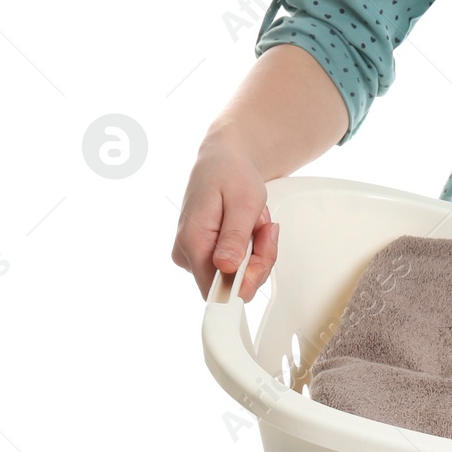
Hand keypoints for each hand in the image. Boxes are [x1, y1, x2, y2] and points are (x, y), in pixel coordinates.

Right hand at [172, 126, 279, 300]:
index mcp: (192, 242)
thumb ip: (235, 238)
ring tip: (255, 223)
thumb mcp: (243, 203)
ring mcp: (193, 255)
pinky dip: (251, 250)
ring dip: (258, 252)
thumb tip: (226, 269)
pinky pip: (236, 267)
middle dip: (259, 260)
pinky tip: (249, 228)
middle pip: (232, 285)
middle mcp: (186, 253)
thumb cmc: (232, 175)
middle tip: (265, 229)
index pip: (217, 290)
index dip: (247, 280)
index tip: (263, 253)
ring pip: (238, 276)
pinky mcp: (203, 254)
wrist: (223, 161)